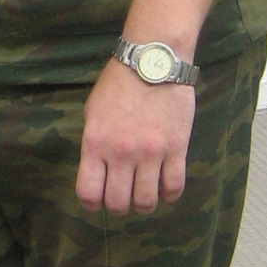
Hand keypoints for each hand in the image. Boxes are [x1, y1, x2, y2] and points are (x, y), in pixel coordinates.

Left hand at [76, 57, 194, 214]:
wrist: (153, 60)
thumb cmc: (118, 83)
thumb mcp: (93, 111)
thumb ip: (94, 142)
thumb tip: (98, 168)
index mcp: (95, 144)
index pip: (88, 193)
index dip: (91, 204)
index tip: (97, 200)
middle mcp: (121, 154)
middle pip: (118, 203)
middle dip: (118, 206)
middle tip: (123, 197)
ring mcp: (151, 153)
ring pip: (146, 202)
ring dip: (143, 204)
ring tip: (144, 194)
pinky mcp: (177, 149)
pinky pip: (174, 187)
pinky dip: (169, 195)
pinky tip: (165, 187)